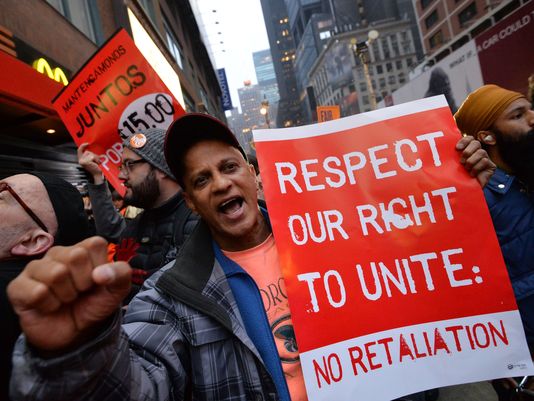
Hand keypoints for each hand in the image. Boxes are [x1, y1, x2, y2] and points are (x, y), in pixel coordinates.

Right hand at [7, 237, 130, 351]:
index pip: (95, 244)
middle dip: (83, 282)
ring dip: (66, 295)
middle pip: (76, 256)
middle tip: (79, 292)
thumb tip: (102, 272)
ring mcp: (35, 268)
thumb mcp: (116, 291)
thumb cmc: (93, 305)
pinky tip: (49, 306)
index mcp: (82, 249)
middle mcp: (58, 254)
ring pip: (56, 273)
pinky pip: (38, 292)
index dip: (100, 267)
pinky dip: (50, 306)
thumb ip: (121, 274)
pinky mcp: (18, 286)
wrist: (75, 334)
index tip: (96, 281)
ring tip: (64, 299)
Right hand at [78, 143, 103, 183]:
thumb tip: (92, 147)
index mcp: (81, 159)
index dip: (82, 146)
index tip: (87, 143)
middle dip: (94, 155)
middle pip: (87, 152)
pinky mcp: (85, 162)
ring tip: (97, 163)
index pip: (79, 150)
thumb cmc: (97, 167)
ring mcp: (82, 161)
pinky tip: (97, 164)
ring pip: (90, 154)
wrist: (99, 174)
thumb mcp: (92, 159)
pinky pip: (92, 156)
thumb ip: (90, 154)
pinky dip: (96, 159)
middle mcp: (80, 160)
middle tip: (97, 161)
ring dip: (96, 158)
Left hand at [455, 135, 495, 187]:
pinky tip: (472, 174)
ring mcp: (486, 159)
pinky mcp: (491, 166)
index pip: (469, 138)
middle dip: (467, 151)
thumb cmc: (457, 178)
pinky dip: (477, 167)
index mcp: (468, 150)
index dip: (464, 141)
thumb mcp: (452, 165)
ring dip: (471, 161)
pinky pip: (485, 161)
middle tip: (461, 161)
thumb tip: (444, 145)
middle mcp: (477, 152)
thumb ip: (451, 156)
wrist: (465, 191)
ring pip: (481, 152)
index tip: (457, 148)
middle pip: (476, 143)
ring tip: (466, 169)